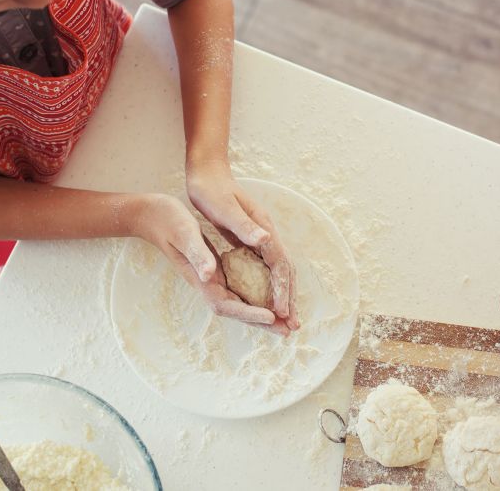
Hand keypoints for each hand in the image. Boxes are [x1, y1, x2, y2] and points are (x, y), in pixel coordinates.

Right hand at [128, 193, 279, 331]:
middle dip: (261, 322)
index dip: (249, 312)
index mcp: (201, 277)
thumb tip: (209, 275)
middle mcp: (206, 282)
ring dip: (260, 313)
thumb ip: (198, 255)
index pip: (226, 304)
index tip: (270, 316)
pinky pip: (236, 288)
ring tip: (283, 320)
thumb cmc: (168, 221)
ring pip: (238, 301)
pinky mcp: (213, 269)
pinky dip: (254, 296)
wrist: (151, 215)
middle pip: (236, 310)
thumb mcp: (185, 233)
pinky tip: (268, 296)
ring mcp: (210, 277)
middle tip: (288, 330)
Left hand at [187, 160, 299, 332]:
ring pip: (276, 271)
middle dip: (289, 298)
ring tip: (283, 318)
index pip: (279, 265)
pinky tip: (264, 298)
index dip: (282, 290)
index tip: (282, 313)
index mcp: (263, 229)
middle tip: (292, 326)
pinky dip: (268, 286)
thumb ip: (244, 226)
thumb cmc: (212, 190)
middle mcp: (265, 234)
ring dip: (281, 295)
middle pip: (284, 271)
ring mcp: (259, 237)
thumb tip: (266, 240)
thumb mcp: (224, 209)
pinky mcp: (249, 239)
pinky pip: (264, 268)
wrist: (207, 172)